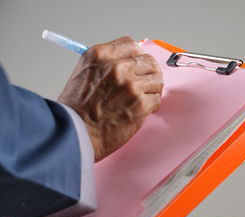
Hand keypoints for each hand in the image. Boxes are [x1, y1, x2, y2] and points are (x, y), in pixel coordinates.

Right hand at [58, 37, 163, 161]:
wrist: (76, 133)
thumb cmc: (76, 109)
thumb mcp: (83, 73)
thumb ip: (106, 65)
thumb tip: (128, 63)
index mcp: (100, 55)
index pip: (130, 44)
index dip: (136, 55)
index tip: (138, 64)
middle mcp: (117, 67)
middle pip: (148, 61)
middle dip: (149, 73)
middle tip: (146, 83)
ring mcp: (131, 85)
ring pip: (157, 80)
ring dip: (152, 90)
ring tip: (143, 98)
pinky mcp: (140, 104)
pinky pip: (157, 99)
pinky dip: (152, 106)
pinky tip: (141, 110)